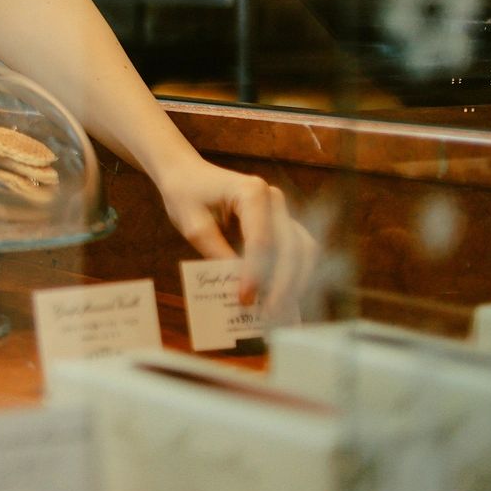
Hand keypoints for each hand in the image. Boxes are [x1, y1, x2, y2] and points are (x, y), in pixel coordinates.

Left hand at [153, 154, 320, 319]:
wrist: (188, 175)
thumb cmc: (186, 196)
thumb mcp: (193, 226)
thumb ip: (216, 254)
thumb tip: (240, 289)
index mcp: (251, 192)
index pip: (261, 240)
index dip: (256, 273)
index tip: (245, 299)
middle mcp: (274, 199)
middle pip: (291, 247)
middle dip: (283, 284)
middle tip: (267, 315)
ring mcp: (282, 210)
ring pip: (304, 250)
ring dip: (296, 283)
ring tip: (279, 312)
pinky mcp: (283, 223)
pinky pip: (299, 251)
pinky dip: (296, 276)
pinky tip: (286, 300)